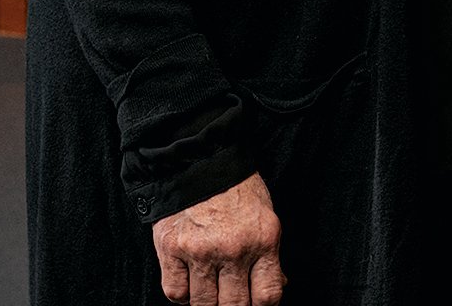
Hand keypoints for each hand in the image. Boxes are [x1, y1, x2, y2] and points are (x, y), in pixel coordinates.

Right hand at [152, 172, 284, 305]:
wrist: (200, 160)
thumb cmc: (237, 189)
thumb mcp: (265, 217)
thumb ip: (269, 255)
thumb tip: (279, 286)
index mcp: (263, 240)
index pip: (268, 296)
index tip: (254, 303)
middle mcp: (233, 249)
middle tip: (230, 296)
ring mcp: (200, 251)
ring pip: (203, 305)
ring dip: (207, 302)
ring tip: (210, 287)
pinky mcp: (172, 249)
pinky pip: (175, 293)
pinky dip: (182, 294)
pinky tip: (190, 281)